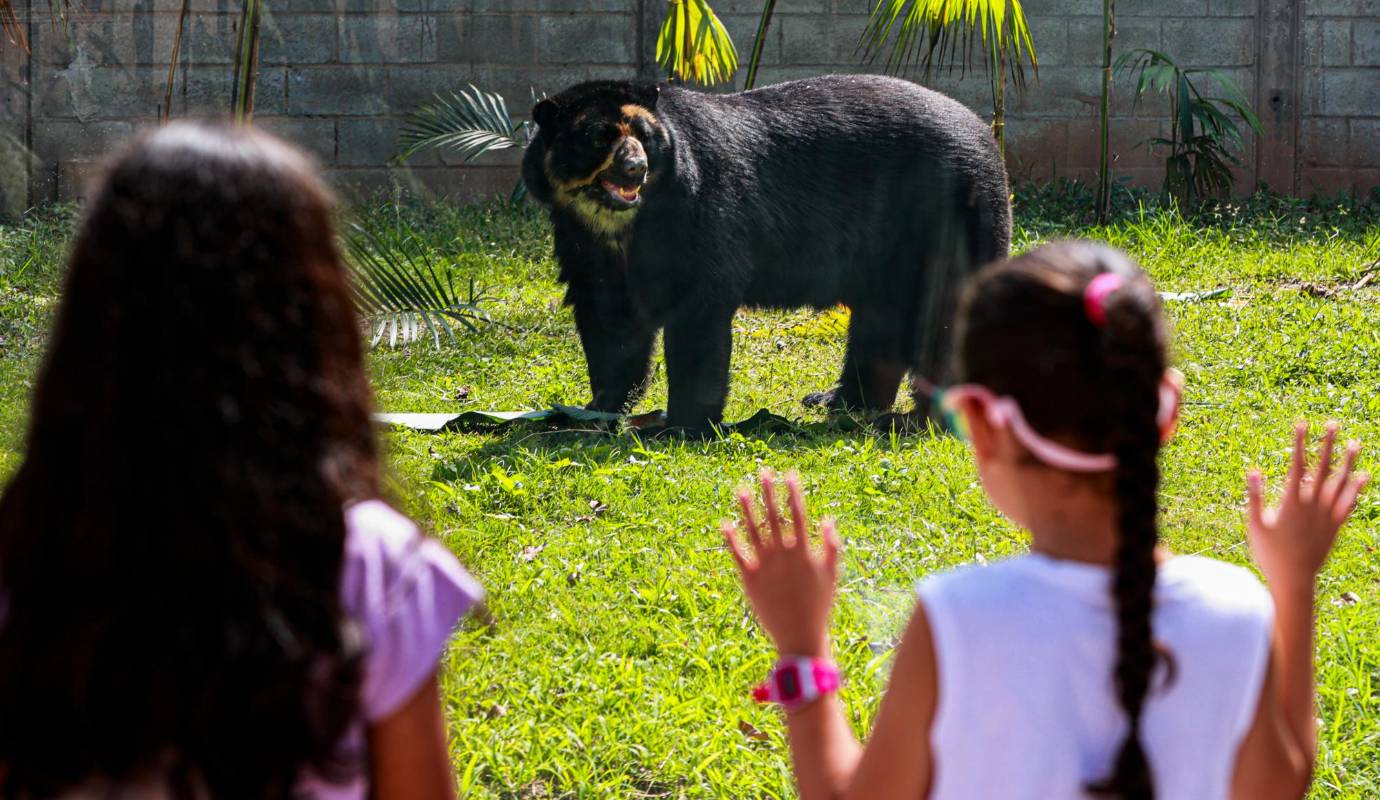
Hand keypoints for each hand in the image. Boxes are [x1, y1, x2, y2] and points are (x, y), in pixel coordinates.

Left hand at [723, 471, 839, 657]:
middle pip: (774, 516)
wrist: (799, 636)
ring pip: (753, 530)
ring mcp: (765, 566)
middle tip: (763, 472)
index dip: (793, 493)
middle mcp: (783, 555)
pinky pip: (738, 554)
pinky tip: (725, 523)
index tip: (789, 475)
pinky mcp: (749, 579)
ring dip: (747, 508)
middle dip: (769, 492)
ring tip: (741, 489)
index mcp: (804, 552)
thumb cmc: (819, 605)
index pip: (798, 515)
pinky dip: (731, 538)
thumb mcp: (832, 574)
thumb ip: (831, 546)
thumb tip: (828, 519)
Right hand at [1246, 422, 1367, 593]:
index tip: (1302, 424)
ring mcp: (1327, 516)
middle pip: (1322, 468)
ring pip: (1340, 483)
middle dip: (1327, 444)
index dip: (1300, 443)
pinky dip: (1356, 489)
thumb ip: (1255, 496)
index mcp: (1291, 502)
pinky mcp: (1336, 526)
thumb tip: (1253, 471)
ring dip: (1348, 462)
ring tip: (1355, 443)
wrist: (1293, 580)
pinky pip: (1349, 504)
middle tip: (1332, 423)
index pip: (1297, 465)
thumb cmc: (1269, 553)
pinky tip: (1363, 476)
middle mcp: (1312, 505)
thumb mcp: (1254, 524)